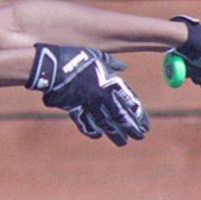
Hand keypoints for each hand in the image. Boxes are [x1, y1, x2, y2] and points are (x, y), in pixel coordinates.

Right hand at [27, 43, 148, 145]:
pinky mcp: (75, 110)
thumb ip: (112, 64)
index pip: (131, 103)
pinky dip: (92, 130)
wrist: (54, 67)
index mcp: (112, 84)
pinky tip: (97, 135)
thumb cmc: (78, 58)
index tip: (145, 125)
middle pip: (121, 117)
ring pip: (106, 124)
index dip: (139, 116)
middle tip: (140, 137)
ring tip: (123, 142)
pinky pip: (86, 123)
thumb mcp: (99, 57)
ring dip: (116, 134)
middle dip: (132, 128)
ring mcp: (89, 105)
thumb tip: (123, 67)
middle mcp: (103, 98)